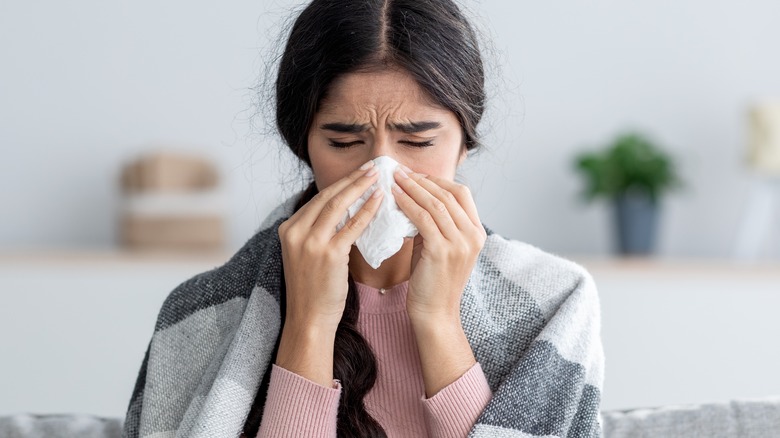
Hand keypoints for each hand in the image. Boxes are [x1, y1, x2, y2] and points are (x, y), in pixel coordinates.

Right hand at [275, 161, 382, 385]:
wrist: (309, 319)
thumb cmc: (313, 290)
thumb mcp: (307, 255)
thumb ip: (319, 232)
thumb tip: (345, 211)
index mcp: (288, 229)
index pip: (318, 199)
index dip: (341, 184)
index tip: (359, 173)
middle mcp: (295, 231)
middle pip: (327, 197)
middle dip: (352, 179)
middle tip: (372, 167)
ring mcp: (310, 242)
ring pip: (338, 205)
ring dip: (360, 187)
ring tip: (378, 176)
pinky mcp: (328, 254)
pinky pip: (351, 225)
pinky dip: (367, 210)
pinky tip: (380, 200)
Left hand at [392, 169, 485, 321]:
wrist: (435, 313)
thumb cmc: (433, 281)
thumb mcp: (440, 246)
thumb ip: (435, 224)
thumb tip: (414, 198)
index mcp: (477, 233)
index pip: (461, 194)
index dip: (437, 180)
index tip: (415, 175)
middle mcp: (473, 236)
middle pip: (449, 194)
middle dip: (422, 180)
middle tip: (400, 171)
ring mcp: (460, 243)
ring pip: (436, 203)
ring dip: (413, 188)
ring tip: (395, 178)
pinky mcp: (443, 251)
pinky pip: (423, 219)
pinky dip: (408, 204)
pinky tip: (394, 197)